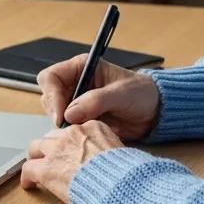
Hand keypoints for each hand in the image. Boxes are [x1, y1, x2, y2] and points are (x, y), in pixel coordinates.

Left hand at [19, 121, 123, 203]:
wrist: (120, 188)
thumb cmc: (126, 176)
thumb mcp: (122, 153)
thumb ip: (109, 151)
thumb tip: (107, 161)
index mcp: (93, 127)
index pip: (74, 130)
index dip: (70, 142)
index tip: (71, 151)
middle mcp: (73, 134)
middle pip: (53, 136)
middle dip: (51, 147)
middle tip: (50, 158)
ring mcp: (58, 149)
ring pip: (37, 147)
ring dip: (37, 157)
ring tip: (36, 167)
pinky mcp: (47, 168)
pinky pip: (29, 168)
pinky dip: (28, 177)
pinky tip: (29, 184)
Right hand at [38, 54, 160, 141]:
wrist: (155, 112)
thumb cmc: (142, 94)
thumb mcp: (121, 94)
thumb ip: (95, 101)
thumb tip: (69, 114)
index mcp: (82, 67)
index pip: (52, 77)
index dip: (52, 95)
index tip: (61, 115)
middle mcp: (75, 83)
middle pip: (48, 96)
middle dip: (56, 112)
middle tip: (69, 126)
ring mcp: (76, 101)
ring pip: (54, 113)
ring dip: (63, 124)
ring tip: (81, 129)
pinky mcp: (81, 118)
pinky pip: (65, 126)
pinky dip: (70, 132)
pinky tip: (83, 135)